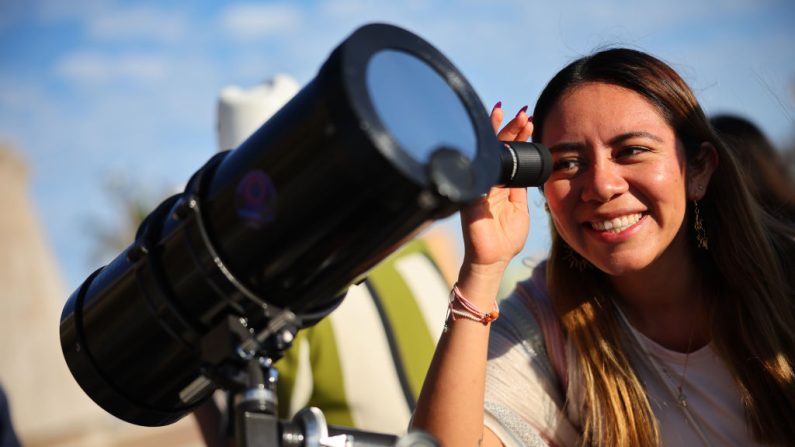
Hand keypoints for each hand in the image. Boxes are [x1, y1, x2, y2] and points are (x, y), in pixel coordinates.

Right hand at [459, 103, 532, 279]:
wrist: (493, 260)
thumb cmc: (505, 239)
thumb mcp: (519, 208)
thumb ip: (520, 188)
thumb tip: (528, 166)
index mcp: (500, 184)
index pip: (508, 154)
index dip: (517, 136)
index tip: (528, 120)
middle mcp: (487, 181)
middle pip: (497, 148)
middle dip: (509, 128)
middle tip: (521, 113)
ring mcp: (478, 187)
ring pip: (487, 153)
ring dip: (498, 134)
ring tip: (509, 115)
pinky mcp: (471, 196)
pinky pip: (478, 172)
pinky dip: (486, 156)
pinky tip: (493, 141)